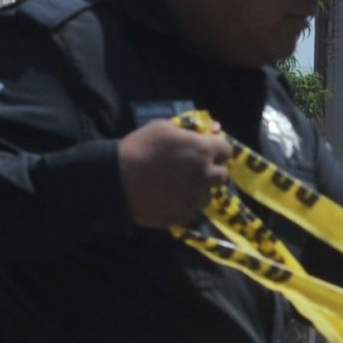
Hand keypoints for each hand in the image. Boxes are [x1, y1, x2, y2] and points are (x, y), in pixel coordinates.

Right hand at [117, 120, 231, 228]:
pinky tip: (169, 199)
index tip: (207, 151)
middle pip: (221, 175)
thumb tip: (213, 129)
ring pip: (207, 196)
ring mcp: (194, 198)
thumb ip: (190, 129)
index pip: (226, 149)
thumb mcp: (163, 127)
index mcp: (202, 150)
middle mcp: (204, 175)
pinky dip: (184, 205)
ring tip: (179, 187)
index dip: (217, 149)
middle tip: (194, 170)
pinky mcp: (183, 215)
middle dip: (211, 171)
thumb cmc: (139, 147)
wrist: (116, 179)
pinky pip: (191, 211)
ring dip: (198, 190)